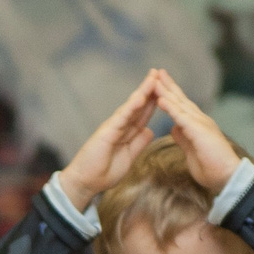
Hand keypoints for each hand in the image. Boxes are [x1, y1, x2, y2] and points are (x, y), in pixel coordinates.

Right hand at [57, 71, 170, 212]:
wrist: (86, 182)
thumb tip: (150, 130)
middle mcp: (120, 125)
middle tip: (160, 71)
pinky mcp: (106, 132)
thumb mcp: (129, 157)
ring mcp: (113, 126)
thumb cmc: (104, 171)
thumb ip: (139, 143)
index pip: (144, 112)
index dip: (155, 99)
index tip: (167, 87)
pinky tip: (141, 97)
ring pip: (131, 106)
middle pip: (139, 104)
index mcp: (127, 131)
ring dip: (143, 91)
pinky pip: (122, 117)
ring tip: (153, 77)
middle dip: (150, 88)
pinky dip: (131, 107)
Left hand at [152, 74, 241, 190]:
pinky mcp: (200, 132)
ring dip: (167, 92)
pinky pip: (182, 118)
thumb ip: (183, 137)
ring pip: (180, 105)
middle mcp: (199, 120)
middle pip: (180, 99)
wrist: (227, 177)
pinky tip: (161, 100)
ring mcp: (200, 124)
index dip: (170, 94)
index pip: (181, 106)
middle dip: (168, 85)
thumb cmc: (212, 167)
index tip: (158, 83)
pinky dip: (171, 108)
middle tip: (156, 71)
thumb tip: (174, 128)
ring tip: (155, 80)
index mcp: (197, 125)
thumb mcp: (191, 150)